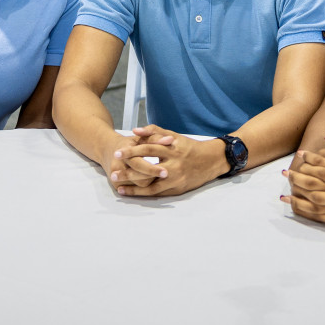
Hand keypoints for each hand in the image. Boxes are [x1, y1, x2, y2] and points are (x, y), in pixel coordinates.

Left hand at [109, 126, 225, 197]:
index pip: (149, 148)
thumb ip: (154, 132)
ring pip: (151, 184)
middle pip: (148, 168)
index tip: (117, 153)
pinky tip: (131, 193)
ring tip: (118, 186)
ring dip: (133, 187)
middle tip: (113, 173)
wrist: (212, 160)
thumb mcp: (174, 136)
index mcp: (172, 148)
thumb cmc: (190, 147)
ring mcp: (176, 178)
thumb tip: (135, 131)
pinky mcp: (177, 188)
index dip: (132, 151)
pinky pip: (157, 193)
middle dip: (129, 172)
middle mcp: (174, 163)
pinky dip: (143, 193)